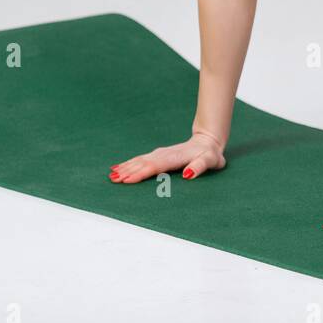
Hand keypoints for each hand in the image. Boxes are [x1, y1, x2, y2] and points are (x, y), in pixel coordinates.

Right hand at [109, 130, 225, 183]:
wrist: (208, 141)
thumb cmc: (210, 155)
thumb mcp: (210, 161)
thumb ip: (199, 167)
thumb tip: (188, 175)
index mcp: (174, 158)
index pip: (154, 167)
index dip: (140, 173)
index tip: (126, 180)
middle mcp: (163, 154)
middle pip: (143, 163)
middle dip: (128, 171)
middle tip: (113, 180)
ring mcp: (160, 154)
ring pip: (139, 161)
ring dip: (126, 168)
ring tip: (112, 175)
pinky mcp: (158, 155)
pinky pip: (140, 160)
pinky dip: (129, 163)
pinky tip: (119, 167)